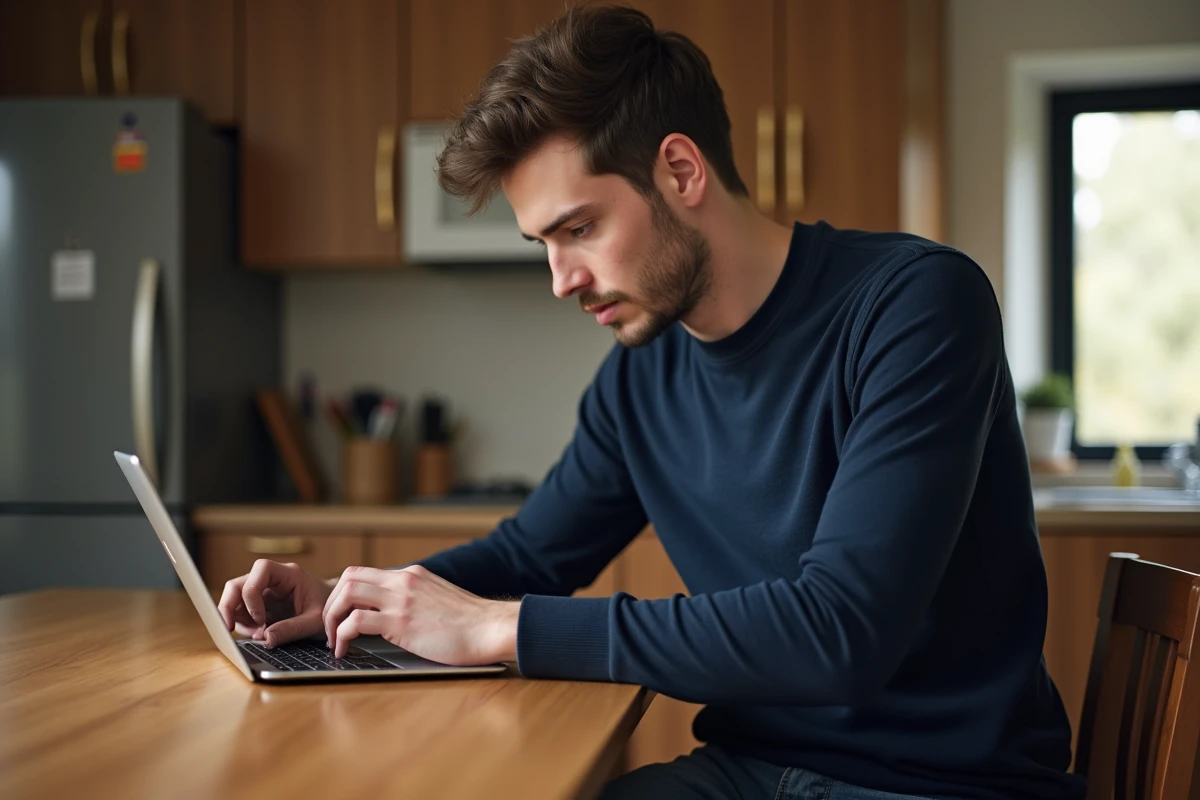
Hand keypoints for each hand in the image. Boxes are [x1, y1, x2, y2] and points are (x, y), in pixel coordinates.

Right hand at [217, 559, 332, 647]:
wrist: (335, 609)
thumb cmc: (328, 609)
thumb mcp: (315, 621)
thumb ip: (292, 628)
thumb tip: (266, 639)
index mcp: (289, 574)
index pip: (261, 569)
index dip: (253, 593)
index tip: (260, 619)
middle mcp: (272, 579)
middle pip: (239, 584)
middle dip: (231, 607)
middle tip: (233, 629)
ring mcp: (264, 590)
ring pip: (235, 598)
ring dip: (238, 619)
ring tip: (257, 635)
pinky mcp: (260, 603)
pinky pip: (241, 610)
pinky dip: (242, 624)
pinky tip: (257, 634)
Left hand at [322, 565, 518, 664]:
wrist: (491, 627)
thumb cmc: (471, 623)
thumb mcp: (439, 599)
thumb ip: (417, 599)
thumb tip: (399, 614)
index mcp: (412, 575)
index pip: (364, 573)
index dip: (345, 594)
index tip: (342, 615)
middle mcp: (403, 581)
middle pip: (348, 578)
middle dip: (331, 604)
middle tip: (331, 628)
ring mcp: (401, 599)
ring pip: (346, 594)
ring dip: (331, 618)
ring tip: (334, 640)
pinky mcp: (401, 622)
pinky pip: (355, 622)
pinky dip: (341, 636)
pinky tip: (344, 651)